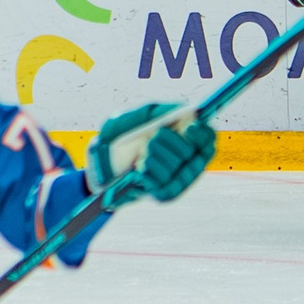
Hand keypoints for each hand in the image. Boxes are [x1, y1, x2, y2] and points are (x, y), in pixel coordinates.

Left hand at [89, 103, 217, 202]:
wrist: (95, 169)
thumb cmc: (113, 142)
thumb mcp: (125, 120)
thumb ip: (150, 112)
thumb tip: (178, 109)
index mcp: (182, 139)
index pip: (207, 138)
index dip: (204, 133)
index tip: (191, 126)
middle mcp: (185, 160)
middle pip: (194, 153)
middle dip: (174, 142)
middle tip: (155, 137)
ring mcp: (176, 179)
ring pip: (180, 170)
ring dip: (159, 159)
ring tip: (142, 155)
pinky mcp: (165, 195)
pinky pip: (169, 189)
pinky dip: (153, 177)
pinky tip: (139, 172)